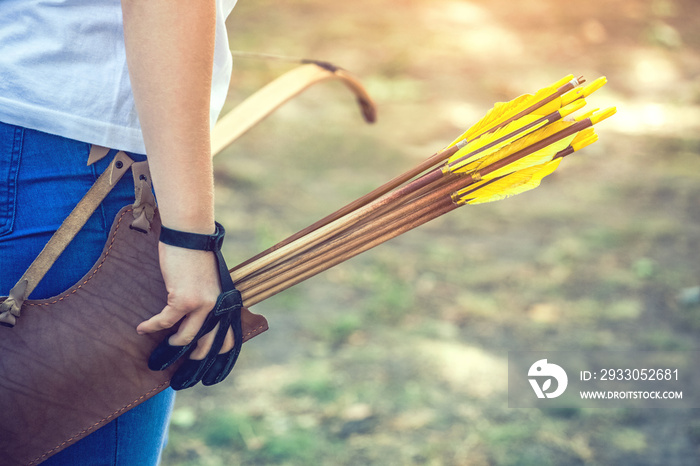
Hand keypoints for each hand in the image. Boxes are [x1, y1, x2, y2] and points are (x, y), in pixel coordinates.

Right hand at [137, 241, 237, 387]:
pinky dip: (152, 326)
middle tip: (179, 370)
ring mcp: (202, 305)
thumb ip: (211, 300)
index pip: (229, 340)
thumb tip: (200, 318)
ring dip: (170, 345)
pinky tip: (142, 328)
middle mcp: (218, 307)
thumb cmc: (198, 256)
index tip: (206, 372)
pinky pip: (165, 322)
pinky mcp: (183, 300)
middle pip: (207, 345)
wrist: (191, 236)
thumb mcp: (212, 282)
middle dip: (192, 359)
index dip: (217, 358)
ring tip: (159, 351)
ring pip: (185, 337)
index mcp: (226, 304)